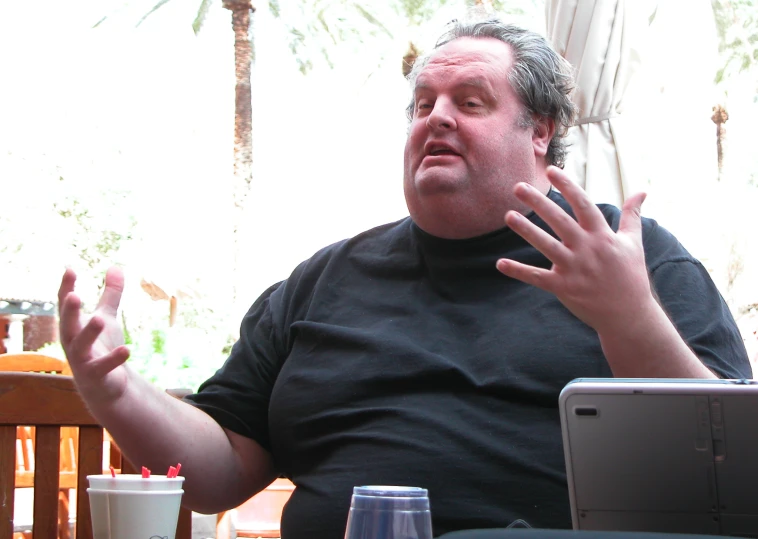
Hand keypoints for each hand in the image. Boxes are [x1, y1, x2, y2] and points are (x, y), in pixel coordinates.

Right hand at [58, 266, 130, 402]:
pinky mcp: (95, 376)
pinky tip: (127, 350)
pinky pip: (103, 367)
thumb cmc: (101, 347)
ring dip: (89, 333)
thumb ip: (110, 295)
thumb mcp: (107, 317)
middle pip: (67, 325)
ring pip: (80, 347)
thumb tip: (115, 266)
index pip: (65, 306)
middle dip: (70, 312)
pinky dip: (114, 359)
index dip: (66, 288)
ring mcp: (82, 361)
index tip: (70, 269)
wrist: (106, 385)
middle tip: (74, 295)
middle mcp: (72, 343)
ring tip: (100, 319)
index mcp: (73, 326)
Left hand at [495, 166, 654, 333]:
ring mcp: (574, 269)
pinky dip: (519, 271)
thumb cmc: (630, 276)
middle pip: (560, 220)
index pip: (583, 204)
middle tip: (518, 186)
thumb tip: (642, 191)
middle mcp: (587, 249)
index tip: (551, 170)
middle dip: (539, 202)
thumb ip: (632, 216)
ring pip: (546, 245)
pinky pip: (537, 278)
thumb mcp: (633, 243)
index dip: (567, 186)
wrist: (629, 315)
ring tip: (508, 215)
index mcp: (602, 236)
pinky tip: (500, 263)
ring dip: (526, 230)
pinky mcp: (563, 288)